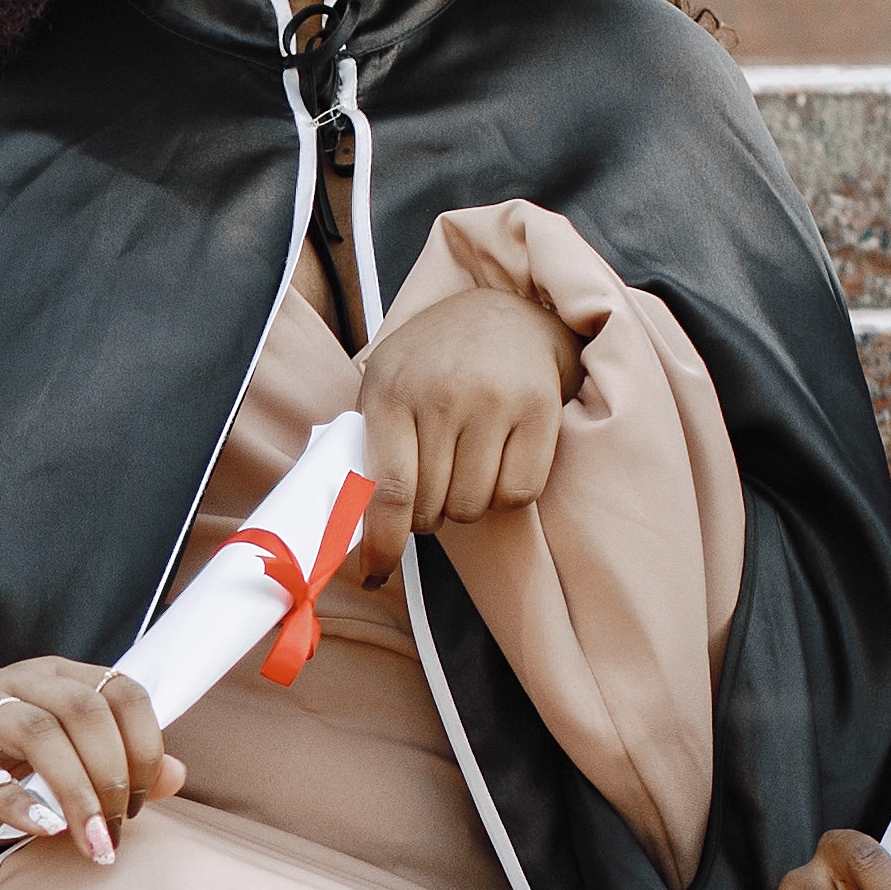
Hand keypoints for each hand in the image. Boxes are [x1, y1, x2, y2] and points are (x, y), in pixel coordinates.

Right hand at [0, 650, 172, 868]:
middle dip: (112, 776)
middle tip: (114, 832)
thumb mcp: (62, 781)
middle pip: (84, 710)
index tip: (141, 802)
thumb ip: (119, 772)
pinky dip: (17, 803)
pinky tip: (41, 828)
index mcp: (56, 680)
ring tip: (90, 842)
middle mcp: (17, 684)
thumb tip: (180, 776)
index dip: (145, 746)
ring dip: (76, 793)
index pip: (121, 690)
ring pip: (39, 733)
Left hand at [354, 280, 574, 550]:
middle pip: (433, 508)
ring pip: (474, 506)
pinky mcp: (540, 410)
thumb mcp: (385, 384)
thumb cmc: (433, 362)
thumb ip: (368, 446)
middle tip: (433, 486)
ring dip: (466, 505)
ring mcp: (495, 400)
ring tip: (464, 468)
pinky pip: (520, 493)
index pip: (388, 490)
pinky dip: (505, 495)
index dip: (383, 542)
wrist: (502, 315)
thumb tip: (350, 525)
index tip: (375, 574)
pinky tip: (497, 463)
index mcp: (392, 390)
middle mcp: (443, 394)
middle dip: (427, 516)